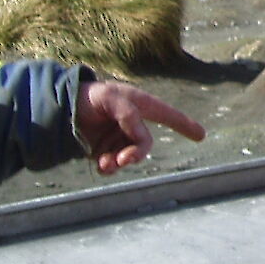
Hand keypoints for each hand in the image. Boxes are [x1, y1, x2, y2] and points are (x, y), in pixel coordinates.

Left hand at [76, 81, 205, 174]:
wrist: (63, 107)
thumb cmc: (89, 96)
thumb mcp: (110, 98)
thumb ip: (128, 114)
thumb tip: (141, 136)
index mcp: (140, 105)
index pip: (167, 115)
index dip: (185, 125)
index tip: (201, 136)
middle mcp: (132, 124)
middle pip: (144, 145)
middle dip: (136, 154)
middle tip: (122, 160)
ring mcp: (119, 138)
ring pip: (128, 157)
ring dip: (118, 163)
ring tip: (105, 164)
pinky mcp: (105, 150)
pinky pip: (113, 164)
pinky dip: (108, 168)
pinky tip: (100, 165)